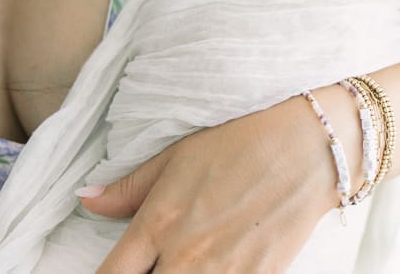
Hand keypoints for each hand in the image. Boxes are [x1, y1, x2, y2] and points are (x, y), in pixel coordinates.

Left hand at [80, 88, 359, 271]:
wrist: (313, 144)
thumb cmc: (244, 139)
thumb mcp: (179, 155)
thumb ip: (130, 187)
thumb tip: (87, 201)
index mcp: (159, 223)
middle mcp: (186, 256)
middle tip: (151, 265)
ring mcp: (224, 273)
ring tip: (186, 261)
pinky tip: (215, 265)